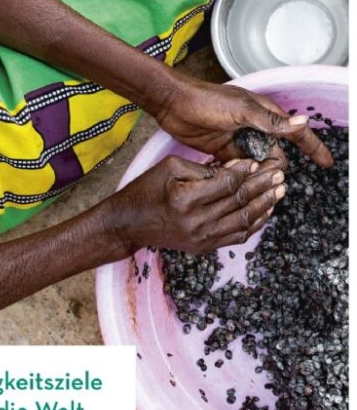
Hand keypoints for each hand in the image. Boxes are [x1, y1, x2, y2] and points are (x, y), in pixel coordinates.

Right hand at [109, 155, 284, 255]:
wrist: (129, 224)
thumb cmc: (147, 189)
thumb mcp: (170, 167)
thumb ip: (204, 168)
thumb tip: (237, 167)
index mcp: (186, 198)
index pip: (227, 183)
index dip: (245, 171)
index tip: (258, 161)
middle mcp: (197, 222)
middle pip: (239, 201)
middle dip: (263, 185)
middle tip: (280, 173)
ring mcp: (201, 238)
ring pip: (244, 221)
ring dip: (265, 204)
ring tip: (280, 190)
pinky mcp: (204, 248)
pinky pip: (237, 236)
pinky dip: (255, 224)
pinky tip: (267, 210)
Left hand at [155, 72, 332, 167]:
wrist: (172, 104)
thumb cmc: (206, 100)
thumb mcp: (241, 109)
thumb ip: (270, 120)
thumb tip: (303, 122)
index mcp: (264, 113)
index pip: (294, 131)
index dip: (311, 146)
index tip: (326, 162)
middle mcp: (254, 127)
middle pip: (276, 153)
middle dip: (277, 167)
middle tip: (271, 177)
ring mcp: (238, 140)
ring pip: (258, 164)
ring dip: (259, 174)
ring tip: (253, 181)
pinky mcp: (222, 152)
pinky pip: (240, 169)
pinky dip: (242, 176)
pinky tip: (238, 182)